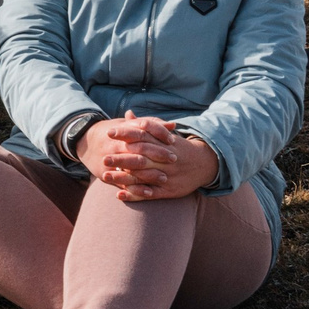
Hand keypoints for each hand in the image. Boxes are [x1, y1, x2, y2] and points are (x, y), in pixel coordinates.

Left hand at [78, 115, 217, 201]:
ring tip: (105, 176)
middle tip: (104, 158)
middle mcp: (165, 159)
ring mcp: (167, 175)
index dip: (126, 134)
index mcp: (163, 143)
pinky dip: (135, 194)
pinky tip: (120, 194)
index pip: (143, 136)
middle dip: (122, 158)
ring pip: (143, 176)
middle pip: (141, 157)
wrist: (205, 163)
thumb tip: (128, 113)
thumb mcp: (164, 135)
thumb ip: (145, 125)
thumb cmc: (178, 147)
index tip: (109, 132)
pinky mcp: (169, 190)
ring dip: (124, 178)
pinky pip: (151, 193)